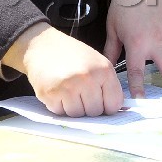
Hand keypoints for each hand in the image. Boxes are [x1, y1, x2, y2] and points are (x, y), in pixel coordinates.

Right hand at [4, 22, 122, 116]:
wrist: (43, 46)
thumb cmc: (73, 55)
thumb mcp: (98, 62)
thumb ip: (109, 84)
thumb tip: (117, 109)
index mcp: (104, 70)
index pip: (114, 104)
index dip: (108, 106)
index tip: (102, 103)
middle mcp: (87, 79)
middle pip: (95, 112)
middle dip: (90, 107)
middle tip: (82, 94)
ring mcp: (68, 87)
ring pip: (78, 115)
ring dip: (74, 107)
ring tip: (70, 91)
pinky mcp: (51, 94)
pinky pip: (61, 112)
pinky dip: (60, 106)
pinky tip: (59, 91)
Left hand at [104, 0, 161, 97]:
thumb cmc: (125, 5)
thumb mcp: (113, 30)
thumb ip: (112, 51)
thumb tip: (108, 68)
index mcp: (137, 43)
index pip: (137, 71)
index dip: (138, 87)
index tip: (141, 99)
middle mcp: (156, 40)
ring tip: (151, 36)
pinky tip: (157, 28)